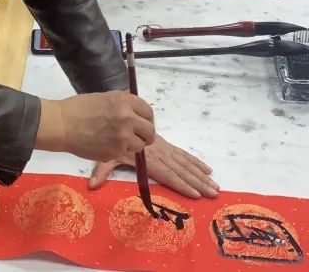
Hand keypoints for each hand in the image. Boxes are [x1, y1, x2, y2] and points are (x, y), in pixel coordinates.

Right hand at [36, 91, 155, 161]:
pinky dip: (119, 150)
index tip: (142, 122)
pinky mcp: (115, 153)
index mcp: (125, 102)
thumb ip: (123, 104)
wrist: (62, 124)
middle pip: (150, 131)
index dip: (146, 118)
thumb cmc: (79, 108)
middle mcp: (128, 120)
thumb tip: (136, 112)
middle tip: (137, 135)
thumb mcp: (105, 97)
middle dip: (145, 134)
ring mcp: (122, 138)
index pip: (148, 112)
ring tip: (118, 139)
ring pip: (140, 145)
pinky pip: (125, 153)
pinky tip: (106, 144)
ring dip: (133, 144)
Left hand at [88, 135, 218, 198]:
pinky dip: (194, 161)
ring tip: (214, 185)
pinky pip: (181, 153)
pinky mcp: (164, 144)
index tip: (196, 195)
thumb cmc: (105, 137)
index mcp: (147, 158)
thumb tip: (93, 186)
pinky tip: (206, 169)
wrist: (109, 113)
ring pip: (184, 162)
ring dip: (199, 174)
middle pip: (181, 169)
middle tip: (214, 192)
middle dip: (197, 182)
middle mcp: (158, 152)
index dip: (181, 184)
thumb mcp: (104, 153)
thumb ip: (102, 170)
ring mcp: (162, 148)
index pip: (167, 174)